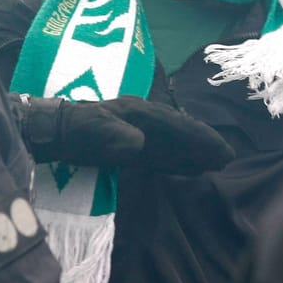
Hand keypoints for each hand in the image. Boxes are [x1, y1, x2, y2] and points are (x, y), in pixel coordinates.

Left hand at [17, 96, 234, 173]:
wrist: (53, 131)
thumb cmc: (74, 129)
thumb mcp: (92, 130)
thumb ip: (114, 137)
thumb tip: (138, 143)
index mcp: (139, 112)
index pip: (176, 125)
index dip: (200, 137)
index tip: (220, 149)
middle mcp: (144, 121)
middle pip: (180, 133)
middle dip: (204, 144)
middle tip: (229, 158)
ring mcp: (139, 135)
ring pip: (174, 145)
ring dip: (195, 154)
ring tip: (218, 164)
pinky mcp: (131, 150)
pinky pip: (161, 156)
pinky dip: (179, 163)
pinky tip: (191, 170)